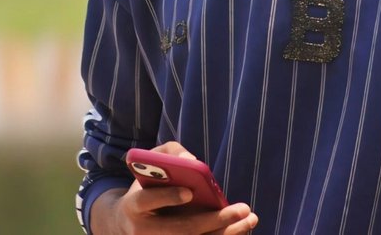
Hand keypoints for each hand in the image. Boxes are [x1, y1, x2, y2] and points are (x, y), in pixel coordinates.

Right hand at [91, 142, 258, 234]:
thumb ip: (169, 153)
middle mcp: (143, 231)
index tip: (189, 192)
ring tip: (250, 219)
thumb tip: (192, 161)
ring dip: (226, 233)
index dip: (168, 197)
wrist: (130, 220)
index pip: (148, 201)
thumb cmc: (147, 183)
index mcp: (133, 205)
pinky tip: (241, 228)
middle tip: (242, 209)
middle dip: (214, 220)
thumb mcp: (151, 160)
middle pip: (181, 229)